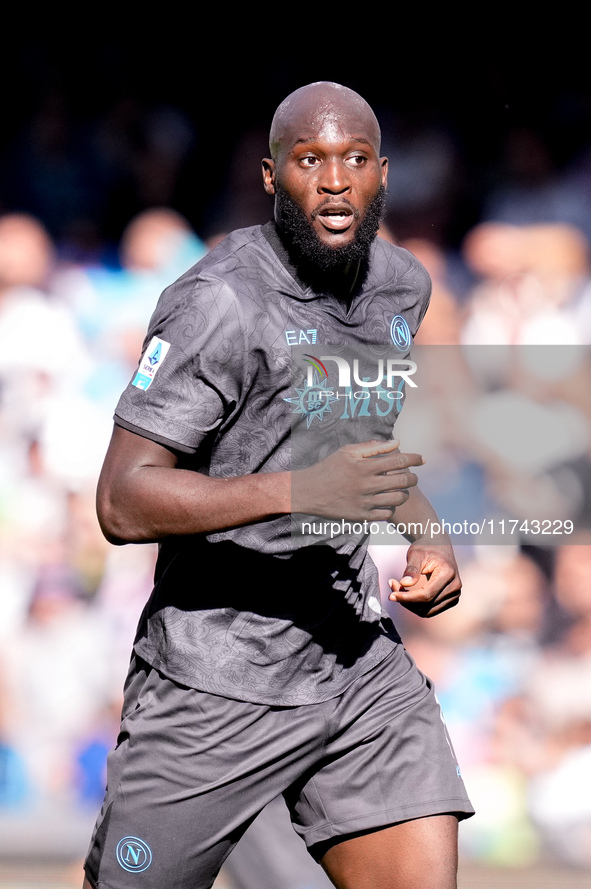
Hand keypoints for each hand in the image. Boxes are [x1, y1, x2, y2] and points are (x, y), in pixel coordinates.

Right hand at [292, 439, 423, 519]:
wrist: (308, 492)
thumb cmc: (328, 468)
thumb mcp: (347, 452)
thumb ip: (372, 447)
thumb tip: (397, 443)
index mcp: (364, 466)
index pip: (399, 461)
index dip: (414, 458)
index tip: (422, 458)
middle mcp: (366, 484)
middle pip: (403, 481)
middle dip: (413, 477)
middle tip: (413, 476)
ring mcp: (364, 502)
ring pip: (398, 499)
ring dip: (405, 493)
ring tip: (401, 489)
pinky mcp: (361, 516)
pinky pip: (387, 514)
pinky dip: (392, 507)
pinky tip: (388, 502)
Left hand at [388, 539, 460, 616]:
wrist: (438, 546)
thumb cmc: (427, 547)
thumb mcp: (416, 554)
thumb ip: (411, 569)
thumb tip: (404, 583)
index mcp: (448, 573)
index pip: (426, 595)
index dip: (407, 598)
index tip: (391, 595)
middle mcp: (455, 586)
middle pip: (427, 605)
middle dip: (406, 600)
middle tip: (392, 586)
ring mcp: (454, 595)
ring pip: (427, 611)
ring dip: (410, 605)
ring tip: (398, 589)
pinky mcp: (450, 600)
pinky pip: (430, 610)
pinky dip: (416, 606)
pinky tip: (407, 594)